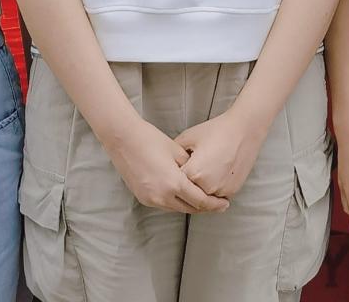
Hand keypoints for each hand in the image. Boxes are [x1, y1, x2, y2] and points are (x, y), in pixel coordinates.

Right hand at [106, 118, 229, 212]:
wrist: (123, 139)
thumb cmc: (151, 140)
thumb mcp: (177, 151)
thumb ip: (191, 167)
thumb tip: (201, 177)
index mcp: (174, 184)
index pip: (200, 201)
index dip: (214, 204)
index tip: (225, 204)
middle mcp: (162, 196)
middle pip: (189, 208)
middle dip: (205, 208)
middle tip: (218, 205)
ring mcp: (150, 199)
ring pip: (176, 208)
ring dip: (190, 206)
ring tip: (203, 201)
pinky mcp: (142, 198)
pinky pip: (164, 205)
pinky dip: (176, 202)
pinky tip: (183, 196)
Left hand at [175, 108, 266, 199]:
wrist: (244, 129)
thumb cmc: (217, 130)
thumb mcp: (188, 137)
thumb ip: (174, 153)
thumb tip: (166, 163)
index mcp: (193, 173)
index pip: (176, 183)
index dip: (174, 177)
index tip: (177, 170)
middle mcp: (207, 186)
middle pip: (189, 193)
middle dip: (187, 185)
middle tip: (190, 172)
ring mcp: (221, 190)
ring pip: (204, 197)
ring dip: (201, 190)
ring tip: (204, 172)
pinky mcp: (232, 190)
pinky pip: (217, 195)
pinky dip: (214, 189)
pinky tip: (215, 174)